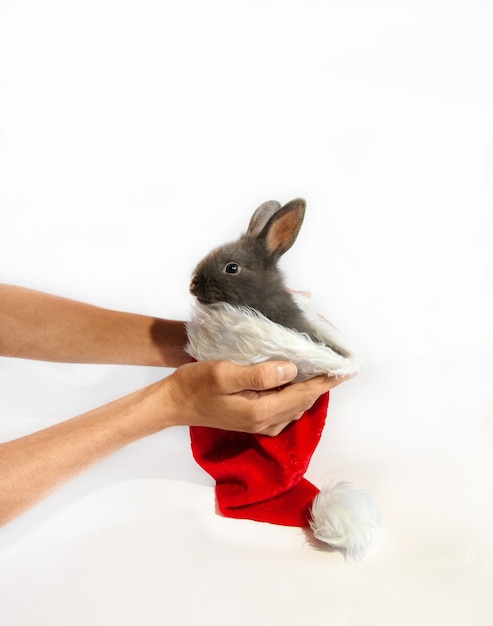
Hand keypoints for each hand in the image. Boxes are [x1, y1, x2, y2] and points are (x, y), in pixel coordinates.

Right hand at [162, 360, 350, 435]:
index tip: (346, 368)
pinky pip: (286, 407)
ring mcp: (261, 424)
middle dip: (324, 384)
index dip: (327, 381)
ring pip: (297, 406)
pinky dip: (298, 393)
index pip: (304, 394)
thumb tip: (292, 370)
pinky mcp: (256, 420)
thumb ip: (259, 374)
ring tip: (323, 368)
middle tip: (339, 364)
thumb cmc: (196, 385)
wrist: (175, 403)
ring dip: (311, 388)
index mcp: (261, 411)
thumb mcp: (224, 373)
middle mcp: (266, 422)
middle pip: (304, 401)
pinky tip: (297, 379)